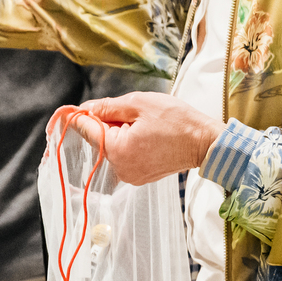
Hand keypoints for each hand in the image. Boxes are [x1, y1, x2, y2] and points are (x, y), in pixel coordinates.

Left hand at [79, 92, 221, 185]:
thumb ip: (107, 106)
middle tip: (131, 112)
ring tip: (143, 124)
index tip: (76, 106)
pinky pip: (123, 155)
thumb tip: (84, 108)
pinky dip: (128, 143)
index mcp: (117, 150)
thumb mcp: (139, 104)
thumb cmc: (176, 121)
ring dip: (118, 132)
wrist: (205, 143)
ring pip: (111, 146)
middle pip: (98, 138)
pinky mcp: (138, 177)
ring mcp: (129, 175)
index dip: (81, 114)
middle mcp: (119, 168)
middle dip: (107, 122)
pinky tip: (146, 135)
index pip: (86, 129)